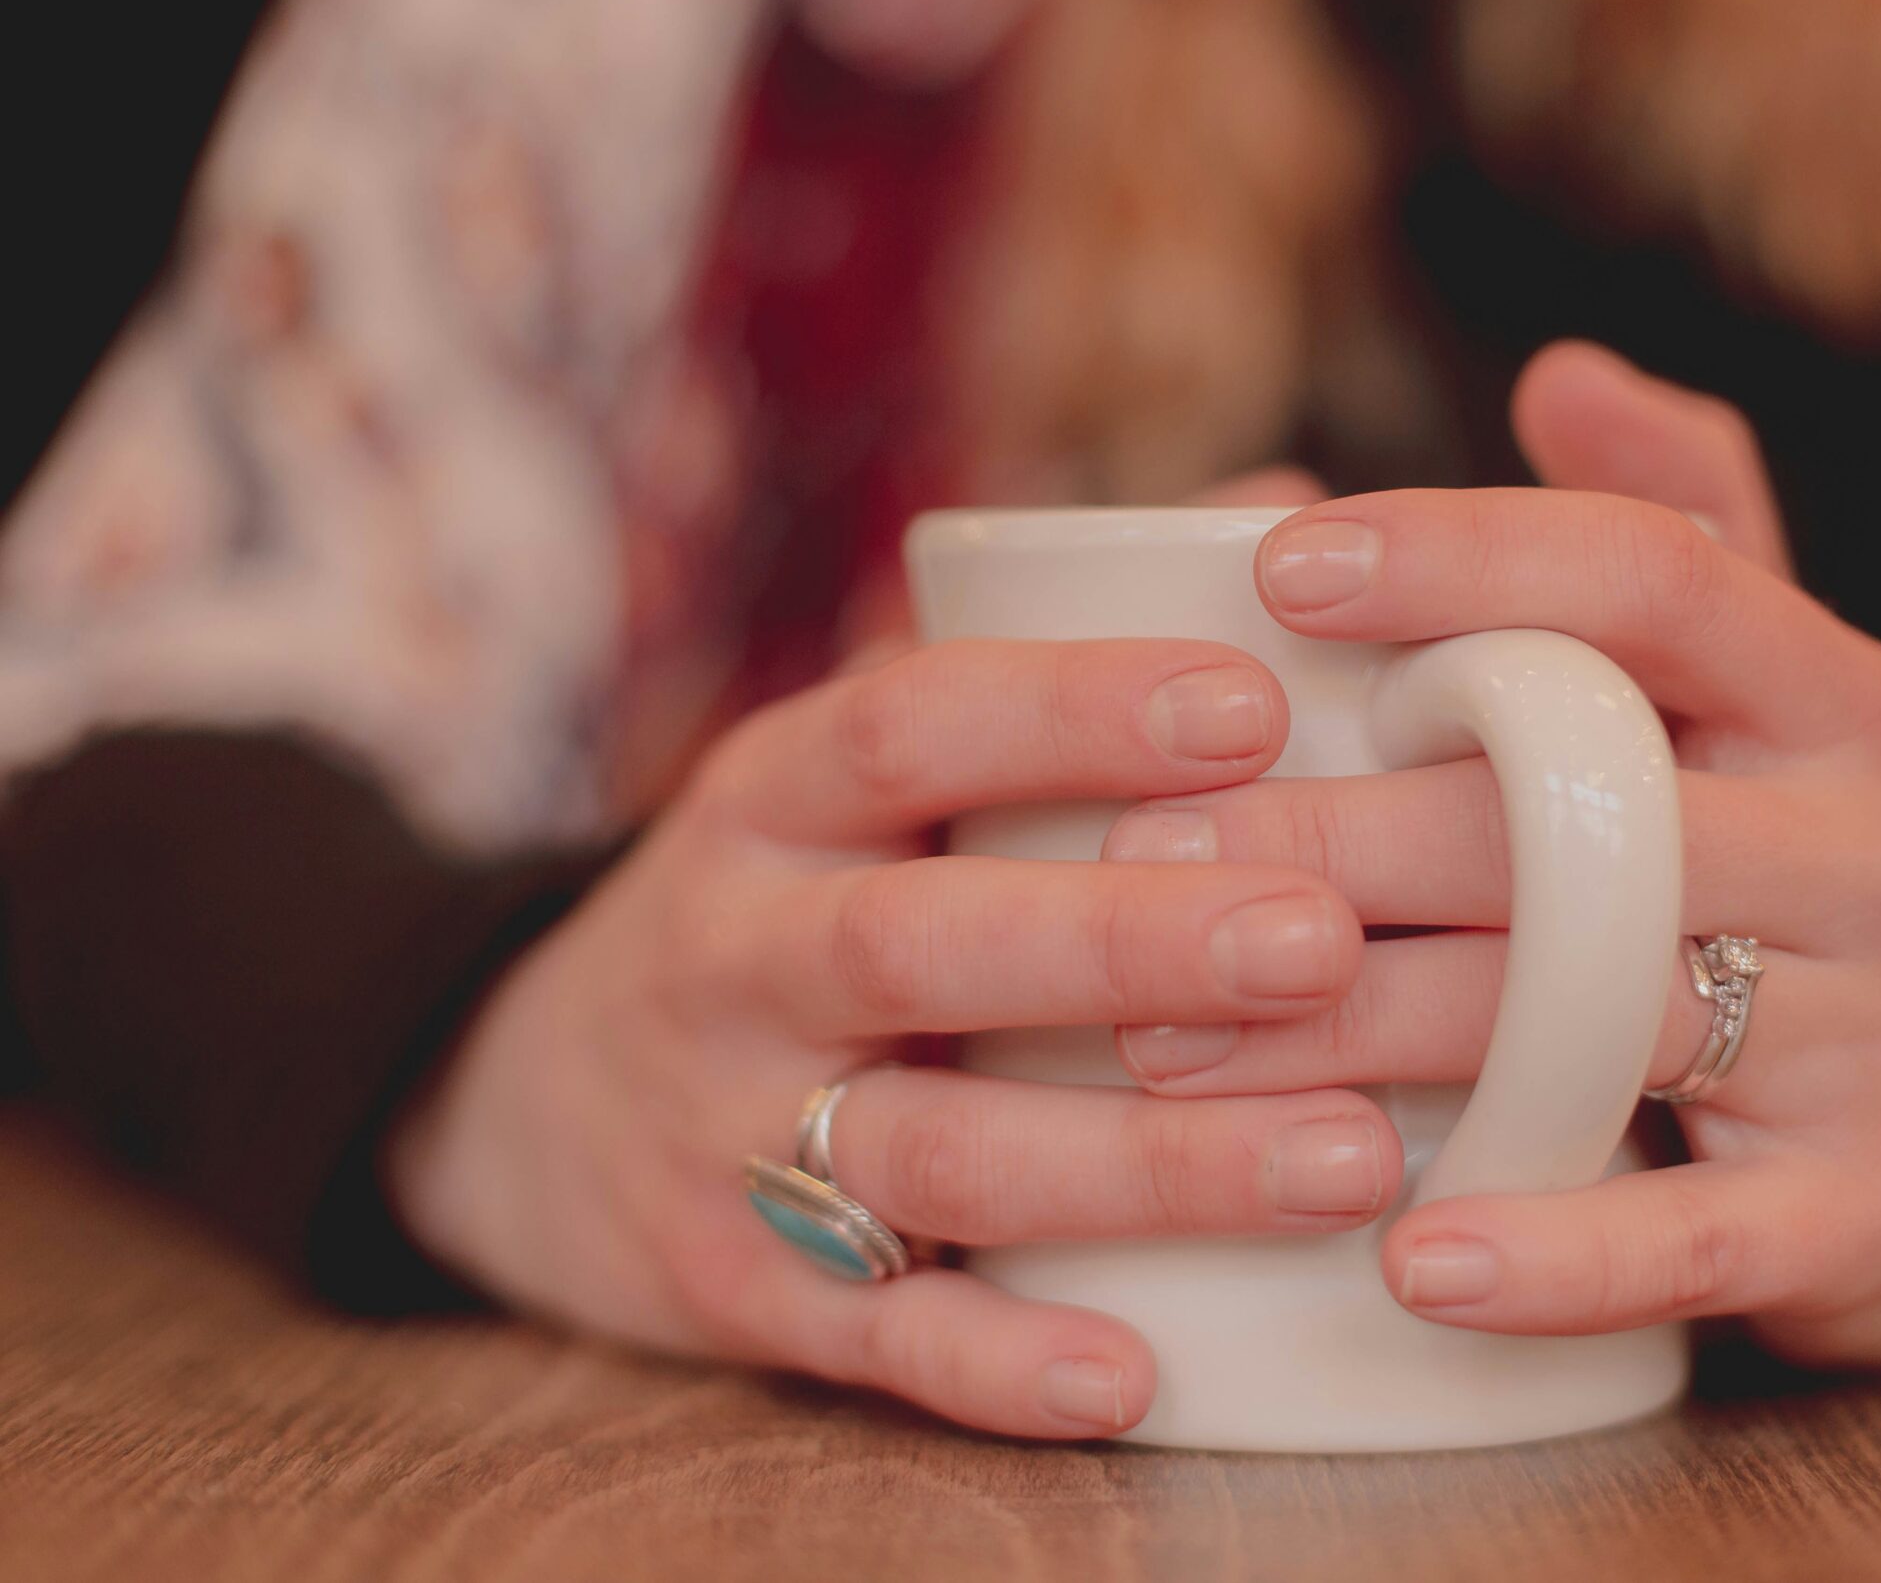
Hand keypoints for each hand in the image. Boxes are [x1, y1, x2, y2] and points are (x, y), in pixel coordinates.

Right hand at [386, 609, 1393, 1438]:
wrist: (529, 1095)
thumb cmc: (790, 889)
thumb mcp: (863, 757)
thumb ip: (1058, 646)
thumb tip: (1289, 515)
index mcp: (775, 790)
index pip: (911, 715)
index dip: (1074, 709)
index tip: (1252, 704)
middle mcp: (736, 946)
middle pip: (924, 937)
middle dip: (1126, 941)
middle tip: (1321, 939)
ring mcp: (723, 1127)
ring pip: (929, 1146)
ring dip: (1138, 1160)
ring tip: (1346, 1159)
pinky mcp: (731, 1287)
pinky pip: (870, 1331)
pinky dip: (998, 1359)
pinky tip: (1140, 1371)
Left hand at [1105, 343, 1880, 1363]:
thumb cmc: (1780, 872)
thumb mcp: (1753, 694)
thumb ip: (1671, 535)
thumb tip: (1566, 372)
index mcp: (1836, 693)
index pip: (1653, 578)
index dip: (1465, 556)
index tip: (1275, 568)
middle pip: (1587, 813)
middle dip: (1342, 834)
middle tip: (1138, 862)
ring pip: (1605, 1015)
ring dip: (1371, 1036)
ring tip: (1168, 1054)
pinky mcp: (1875, 1207)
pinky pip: (1703, 1241)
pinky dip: (1553, 1255)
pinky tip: (1408, 1267)